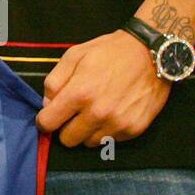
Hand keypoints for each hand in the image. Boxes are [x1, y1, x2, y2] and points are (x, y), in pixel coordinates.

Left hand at [37, 30, 170, 147]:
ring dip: (86, 131)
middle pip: (67, 140)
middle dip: (65, 128)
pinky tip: (111, 113)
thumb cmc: (108, 52)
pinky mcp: (134, 130)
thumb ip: (54, 81)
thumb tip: (46, 105)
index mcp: (79, 93)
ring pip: (89, 143)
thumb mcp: (73, 55)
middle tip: (72, 114)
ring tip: (94, 111)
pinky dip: (106, 131)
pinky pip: (110, 141)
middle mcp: (97, 113)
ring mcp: (117, 124)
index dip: (44, 120)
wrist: (150, 54)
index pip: (48, 123)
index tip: (48, 116)